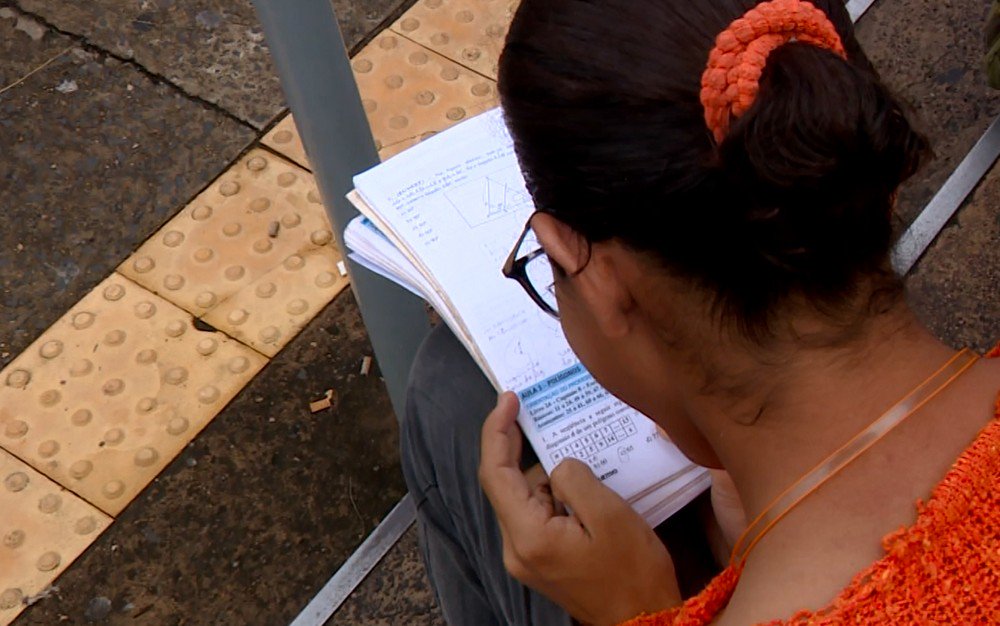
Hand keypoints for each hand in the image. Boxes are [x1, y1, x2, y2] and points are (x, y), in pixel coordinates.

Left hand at [479, 392, 681, 625]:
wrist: (646, 622)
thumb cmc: (634, 574)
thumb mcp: (611, 516)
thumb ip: (575, 479)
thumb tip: (558, 465)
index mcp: (529, 536)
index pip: (496, 473)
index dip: (497, 431)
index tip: (509, 399)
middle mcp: (517, 548)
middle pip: (506, 483)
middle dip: (517, 444)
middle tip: (532, 408)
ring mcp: (527, 556)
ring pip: (524, 497)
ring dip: (542, 469)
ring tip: (570, 443)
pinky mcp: (541, 559)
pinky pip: (537, 513)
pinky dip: (552, 490)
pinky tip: (576, 477)